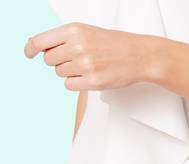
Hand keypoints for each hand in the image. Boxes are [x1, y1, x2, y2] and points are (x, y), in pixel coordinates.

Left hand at [24, 23, 160, 90]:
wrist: (137, 55)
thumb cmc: (113, 44)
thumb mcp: (86, 32)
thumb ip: (63, 38)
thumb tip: (40, 48)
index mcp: (74, 30)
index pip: (41, 41)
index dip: (31, 48)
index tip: (28, 53)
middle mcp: (77, 46)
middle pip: (49, 60)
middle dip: (58, 62)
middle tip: (74, 60)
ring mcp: (85, 64)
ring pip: (60, 73)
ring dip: (69, 72)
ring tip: (86, 66)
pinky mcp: (92, 81)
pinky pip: (69, 85)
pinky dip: (75, 82)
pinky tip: (88, 76)